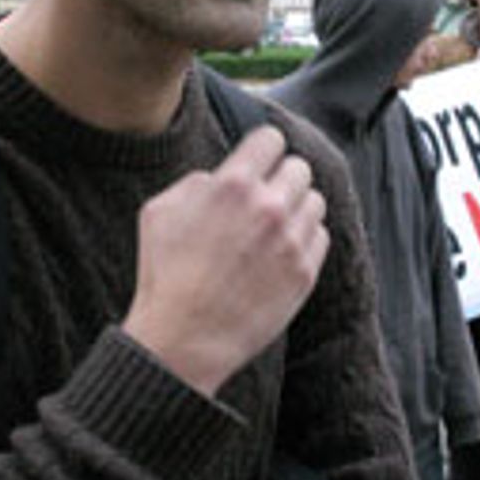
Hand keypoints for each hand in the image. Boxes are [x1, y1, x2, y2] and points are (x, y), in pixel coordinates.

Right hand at [124, 125, 328, 395]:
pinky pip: (321, 237)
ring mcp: (291, 242)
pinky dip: (305, 239)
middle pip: (300, 168)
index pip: (271, 139)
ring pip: (315, 201)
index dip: (262, 149)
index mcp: (233, 184)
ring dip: (296, 207)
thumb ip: (195, 182)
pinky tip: (280, 251)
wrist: (182, 339)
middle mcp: (269, 207)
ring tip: (273, 226)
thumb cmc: (164, 274)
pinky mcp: (305, 273)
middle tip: (264, 196)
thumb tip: (217, 177)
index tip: (257, 161)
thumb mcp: (159, 211)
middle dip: (281, 177)